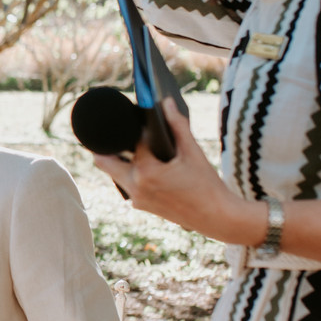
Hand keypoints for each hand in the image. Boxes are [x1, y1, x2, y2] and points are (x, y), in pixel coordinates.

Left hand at [92, 98, 262, 243]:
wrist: (216, 218)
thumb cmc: (207, 184)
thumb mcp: (193, 152)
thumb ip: (178, 125)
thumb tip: (167, 103)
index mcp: (145, 171)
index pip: (133, 140)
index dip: (138, 127)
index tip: (139, 117)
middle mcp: (134, 186)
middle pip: (104, 161)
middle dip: (108, 145)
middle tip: (116, 130)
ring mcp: (135, 198)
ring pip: (115, 174)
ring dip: (120, 160)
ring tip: (132, 144)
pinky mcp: (140, 205)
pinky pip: (127, 185)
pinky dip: (131, 173)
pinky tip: (147, 163)